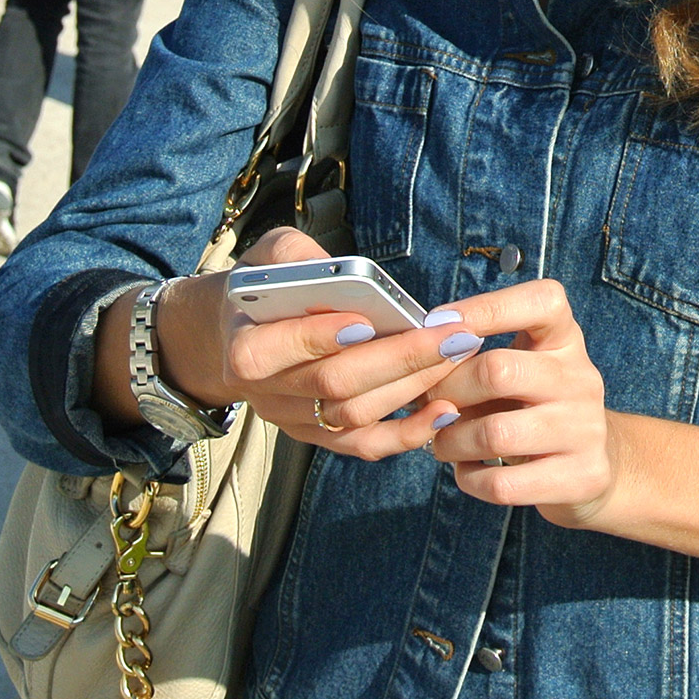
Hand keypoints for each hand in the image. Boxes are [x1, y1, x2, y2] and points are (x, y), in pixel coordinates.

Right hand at [220, 228, 472, 457]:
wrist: (242, 331)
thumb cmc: (266, 284)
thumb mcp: (268, 254)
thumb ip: (293, 254)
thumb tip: (335, 269)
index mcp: (242, 345)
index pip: (268, 352)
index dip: (315, 338)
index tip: (367, 320)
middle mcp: (265, 392)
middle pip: (332, 383)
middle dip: (397, 359)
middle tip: (450, 335)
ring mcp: (294, 419)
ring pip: (354, 415)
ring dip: (411, 388)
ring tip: (457, 356)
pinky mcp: (319, 434)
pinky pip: (364, 444)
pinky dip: (406, 434)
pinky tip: (444, 411)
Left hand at [421, 279, 619, 528]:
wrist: (593, 462)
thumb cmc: (536, 404)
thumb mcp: (521, 365)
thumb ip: (478, 356)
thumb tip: (419, 356)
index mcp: (565, 338)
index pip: (541, 302)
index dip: (486, 308)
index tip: (436, 322)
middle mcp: (580, 377)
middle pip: (498, 370)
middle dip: (446, 388)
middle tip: (424, 401)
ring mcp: (585, 428)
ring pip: (495, 434)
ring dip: (451, 440)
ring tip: (441, 441)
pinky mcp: (582, 476)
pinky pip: (504, 485)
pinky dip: (470, 478)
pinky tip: (466, 469)